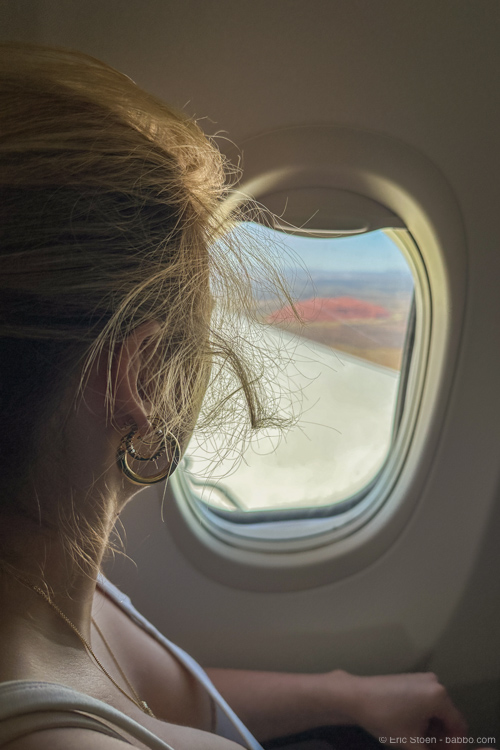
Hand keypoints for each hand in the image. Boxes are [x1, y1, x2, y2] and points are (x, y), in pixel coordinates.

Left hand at [340, 672, 466, 745]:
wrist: (356, 696)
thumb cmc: (385, 718)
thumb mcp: (411, 744)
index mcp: (439, 696)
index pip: (459, 726)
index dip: (455, 745)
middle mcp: (435, 683)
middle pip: (449, 717)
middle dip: (444, 738)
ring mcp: (423, 678)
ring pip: (437, 710)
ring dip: (434, 729)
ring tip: (422, 744)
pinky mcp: (411, 679)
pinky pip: (427, 701)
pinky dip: (425, 717)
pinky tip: (414, 729)